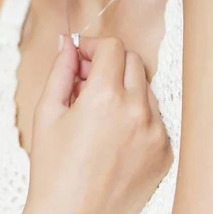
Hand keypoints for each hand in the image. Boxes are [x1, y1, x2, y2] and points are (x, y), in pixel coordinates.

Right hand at [21, 34, 172, 213]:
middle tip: (86, 81)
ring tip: (98, 111)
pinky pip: (155, 117)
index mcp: (105, 97)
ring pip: (145, 88)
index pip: (112, 47)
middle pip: (132, 61)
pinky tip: (114, 134)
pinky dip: (136, 115)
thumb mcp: (47, 113)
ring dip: (124, 88)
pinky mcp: (165, 152)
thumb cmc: (52, 170)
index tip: (80, 57)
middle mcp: (137, 111)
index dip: (92, 46)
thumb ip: (61, 70)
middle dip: (109, 63)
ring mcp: (156, 133)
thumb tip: (67, 43)